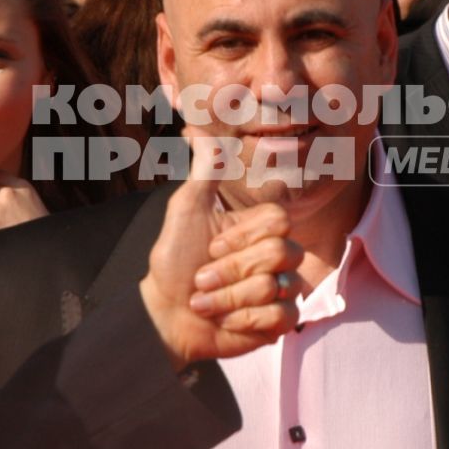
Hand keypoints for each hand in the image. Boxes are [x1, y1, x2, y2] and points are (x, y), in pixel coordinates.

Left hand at [139, 138, 301, 368]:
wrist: (165, 314)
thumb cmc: (173, 261)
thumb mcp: (186, 209)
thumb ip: (204, 170)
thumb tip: (199, 126)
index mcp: (259, 227)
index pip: (279, 219)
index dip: (243, 236)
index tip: (211, 246)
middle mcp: (276, 256)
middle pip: (281, 253)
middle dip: (231, 271)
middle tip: (202, 279)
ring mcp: (282, 289)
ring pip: (278, 287)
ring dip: (231, 299)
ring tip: (206, 303)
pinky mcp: (281, 321)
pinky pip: (282, 316)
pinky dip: (245, 321)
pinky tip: (226, 322)